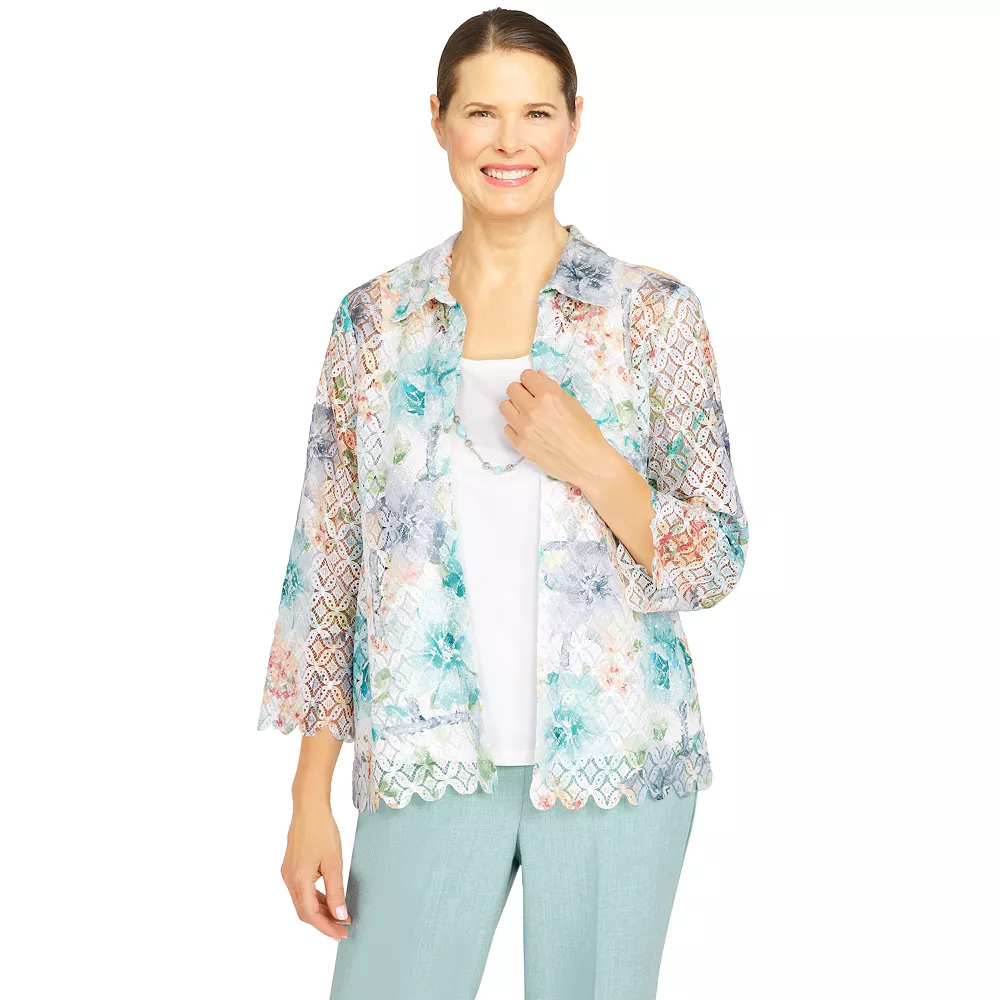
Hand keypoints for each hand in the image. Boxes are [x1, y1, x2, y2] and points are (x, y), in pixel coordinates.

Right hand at [281, 799, 351, 939]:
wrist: (309, 808)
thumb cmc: (321, 830)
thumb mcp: (334, 862)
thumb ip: (336, 891)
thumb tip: (339, 915)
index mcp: (298, 880)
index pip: (311, 914)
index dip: (326, 927)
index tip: (341, 934)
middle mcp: (289, 879)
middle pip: (304, 911)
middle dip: (323, 922)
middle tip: (342, 928)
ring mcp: (288, 873)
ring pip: (302, 902)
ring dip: (320, 911)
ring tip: (339, 915)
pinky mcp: (291, 867)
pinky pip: (302, 890)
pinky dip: (315, 898)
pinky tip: (329, 899)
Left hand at [499, 367, 616, 486]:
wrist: (587, 462)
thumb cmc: (585, 434)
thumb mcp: (573, 404)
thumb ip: (552, 389)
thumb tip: (539, 377)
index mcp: (549, 396)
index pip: (526, 376)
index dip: (531, 380)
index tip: (535, 386)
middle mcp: (534, 410)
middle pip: (512, 389)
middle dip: (522, 391)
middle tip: (531, 400)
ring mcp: (525, 428)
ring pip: (504, 406)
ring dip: (515, 407)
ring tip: (527, 415)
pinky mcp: (520, 444)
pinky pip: (507, 427)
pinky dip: (515, 427)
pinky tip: (529, 430)